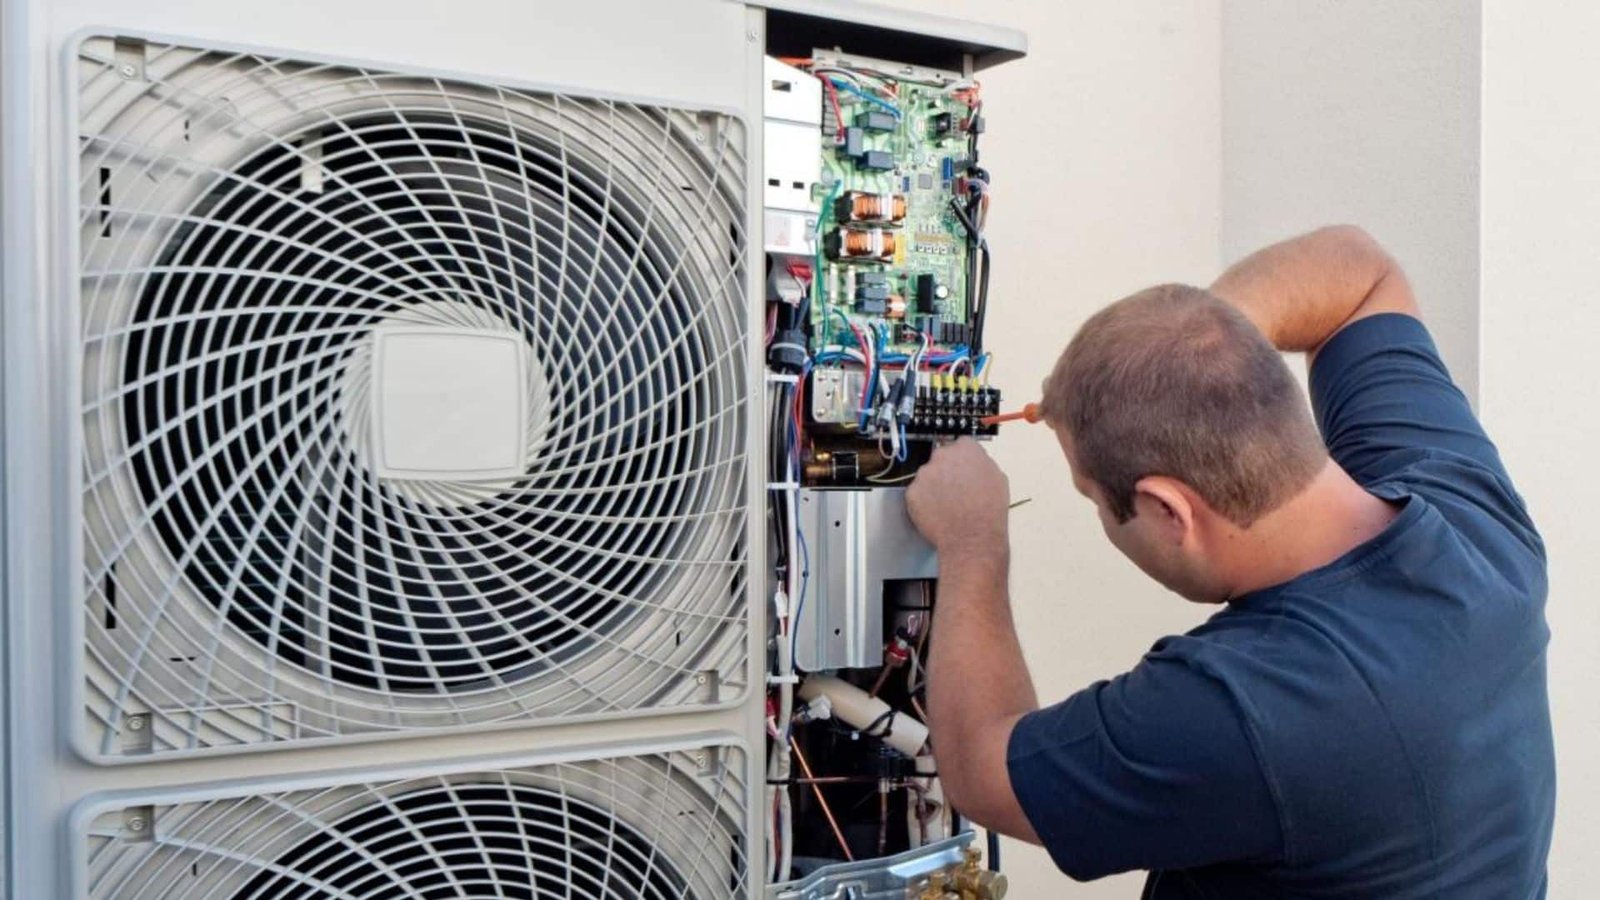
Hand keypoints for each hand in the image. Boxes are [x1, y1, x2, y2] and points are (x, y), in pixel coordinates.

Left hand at [905, 438, 1009, 554]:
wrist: (972, 536)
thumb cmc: (988, 511)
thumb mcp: (998, 478)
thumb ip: (982, 464)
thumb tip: (976, 464)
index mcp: (966, 449)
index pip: (960, 445)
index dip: (962, 460)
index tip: (962, 469)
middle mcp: (942, 456)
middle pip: (940, 458)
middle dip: (945, 471)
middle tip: (955, 490)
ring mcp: (925, 473)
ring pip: (927, 476)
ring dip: (933, 487)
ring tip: (947, 505)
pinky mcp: (912, 492)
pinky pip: (917, 494)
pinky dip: (923, 502)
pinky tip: (937, 512)